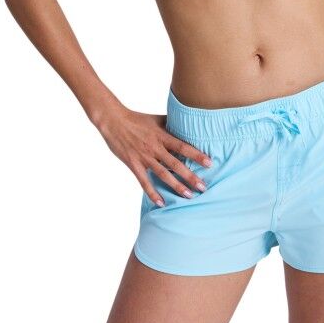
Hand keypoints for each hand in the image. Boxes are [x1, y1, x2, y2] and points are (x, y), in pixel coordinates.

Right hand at [96, 107, 212, 206]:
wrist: (114, 121)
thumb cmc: (137, 119)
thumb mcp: (156, 119)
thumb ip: (171, 124)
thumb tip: (187, 124)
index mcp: (162, 135)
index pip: (183, 146)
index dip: (196, 155)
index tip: (209, 163)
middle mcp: (155, 147)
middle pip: (176, 164)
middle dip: (190, 176)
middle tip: (203, 187)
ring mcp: (144, 157)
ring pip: (163, 174)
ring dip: (176, 186)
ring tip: (188, 196)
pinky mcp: (133, 164)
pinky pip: (144, 182)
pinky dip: (152, 193)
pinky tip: (161, 203)